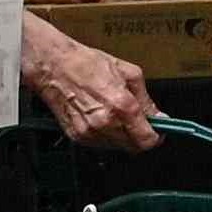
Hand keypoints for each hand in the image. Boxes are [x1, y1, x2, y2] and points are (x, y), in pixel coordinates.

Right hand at [19, 15, 160, 151]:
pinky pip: (100, 144)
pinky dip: (105, 134)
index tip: (157, 130)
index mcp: (122, 107)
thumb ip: (146, 100)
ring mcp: (90, 132)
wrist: (53, 65)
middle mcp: (106, 123)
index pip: (147, 140)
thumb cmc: (86, 64)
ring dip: (121, 135)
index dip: (156, 136)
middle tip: (136, 120)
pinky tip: (100, 116)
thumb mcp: (129, 73)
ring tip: (113, 113)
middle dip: (139, 135)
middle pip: (133, 147)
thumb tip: (158, 117)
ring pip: (117, 146)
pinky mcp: (77, 136)